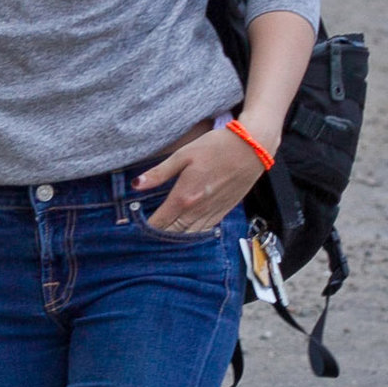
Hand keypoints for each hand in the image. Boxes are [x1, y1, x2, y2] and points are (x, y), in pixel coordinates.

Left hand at [134, 128, 266, 231]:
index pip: (160, 222)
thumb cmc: (216, 147)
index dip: (146, 228)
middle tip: (145, 236)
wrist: (251, 149)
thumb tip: (136, 185)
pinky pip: (204, 231)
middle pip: (172, 234)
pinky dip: (192, 235)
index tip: (136, 228)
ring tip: (162, 238)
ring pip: (189, 236)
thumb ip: (159, 173)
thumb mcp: (183, 155)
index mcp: (184, 196)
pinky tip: (185, 232)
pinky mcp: (223, 212)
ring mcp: (212, 213)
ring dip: (175, 239)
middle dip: (158, 237)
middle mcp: (197, 210)